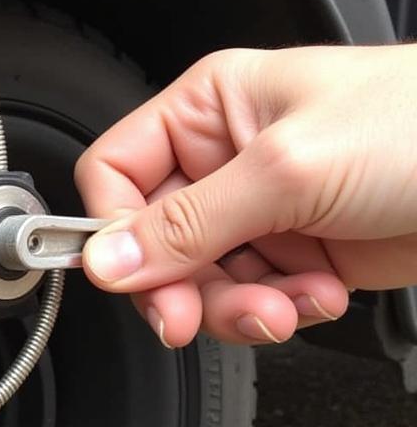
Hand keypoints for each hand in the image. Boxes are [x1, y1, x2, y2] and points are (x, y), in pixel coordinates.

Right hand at [74, 44, 416, 346]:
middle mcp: (227, 160)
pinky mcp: (298, 253)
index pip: (118, 172)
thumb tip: (107, 259)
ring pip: (202, 280)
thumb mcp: (287, 171)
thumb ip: (188, 223)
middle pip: (156, 241)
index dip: (114, 229)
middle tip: (193, 316)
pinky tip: (319, 294)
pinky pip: (253, 299)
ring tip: (285, 305)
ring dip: (239, 306)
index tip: (128, 277)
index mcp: (210, 110)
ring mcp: (263, 211)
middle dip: (182, 285)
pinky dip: (281, 310)